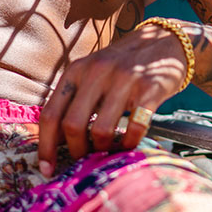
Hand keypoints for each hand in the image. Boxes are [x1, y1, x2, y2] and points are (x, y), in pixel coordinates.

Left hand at [37, 24, 189, 177]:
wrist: (165, 42)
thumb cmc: (123, 65)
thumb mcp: (93, 72)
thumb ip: (74, 100)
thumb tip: (55, 141)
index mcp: (77, 70)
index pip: (51, 113)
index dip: (45, 146)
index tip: (46, 169)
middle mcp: (97, 72)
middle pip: (72, 126)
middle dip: (76, 152)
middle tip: (85, 161)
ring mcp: (124, 79)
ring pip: (101, 131)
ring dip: (103, 150)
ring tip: (109, 151)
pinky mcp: (149, 88)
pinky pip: (134, 128)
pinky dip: (129, 144)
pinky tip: (129, 144)